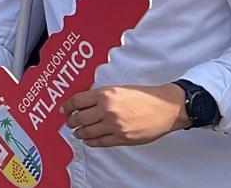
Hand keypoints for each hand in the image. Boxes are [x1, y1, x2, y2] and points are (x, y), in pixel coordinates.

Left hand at [63, 83, 189, 147]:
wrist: (166, 107)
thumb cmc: (145, 96)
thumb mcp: (119, 89)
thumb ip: (101, 96)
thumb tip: (84, 103)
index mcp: (106, 94)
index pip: (77, 101)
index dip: (67, 106)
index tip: (64, 110)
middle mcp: (107, 110)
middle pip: (79, 118)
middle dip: (71, 121)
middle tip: (69, 122)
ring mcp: (114, 125)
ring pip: (87, 132)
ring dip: (79, 133)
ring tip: (77, 132)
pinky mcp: (122, 138)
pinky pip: (100, 142)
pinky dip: (91, 142)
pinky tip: (88, 140)